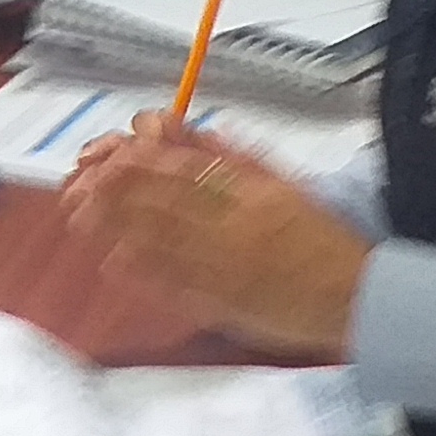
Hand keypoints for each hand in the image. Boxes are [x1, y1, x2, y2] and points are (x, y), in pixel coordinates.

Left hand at [61, 112, 373, 358]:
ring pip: (162, 241)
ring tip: (81, 217)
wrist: (357, 296)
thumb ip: (238, 159)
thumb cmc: (322, 238)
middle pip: (162, 203)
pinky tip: (115, 262)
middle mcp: (235, 226)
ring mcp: (227, 267)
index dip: (140, 162)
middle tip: (78, 187)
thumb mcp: (286, 185)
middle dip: (115, 193)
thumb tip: (194, 131)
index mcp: (251, 192)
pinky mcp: (225, 304)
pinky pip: (177, 286)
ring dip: (117, 228)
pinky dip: (144, 272)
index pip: (184, 169)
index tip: (110, 155)